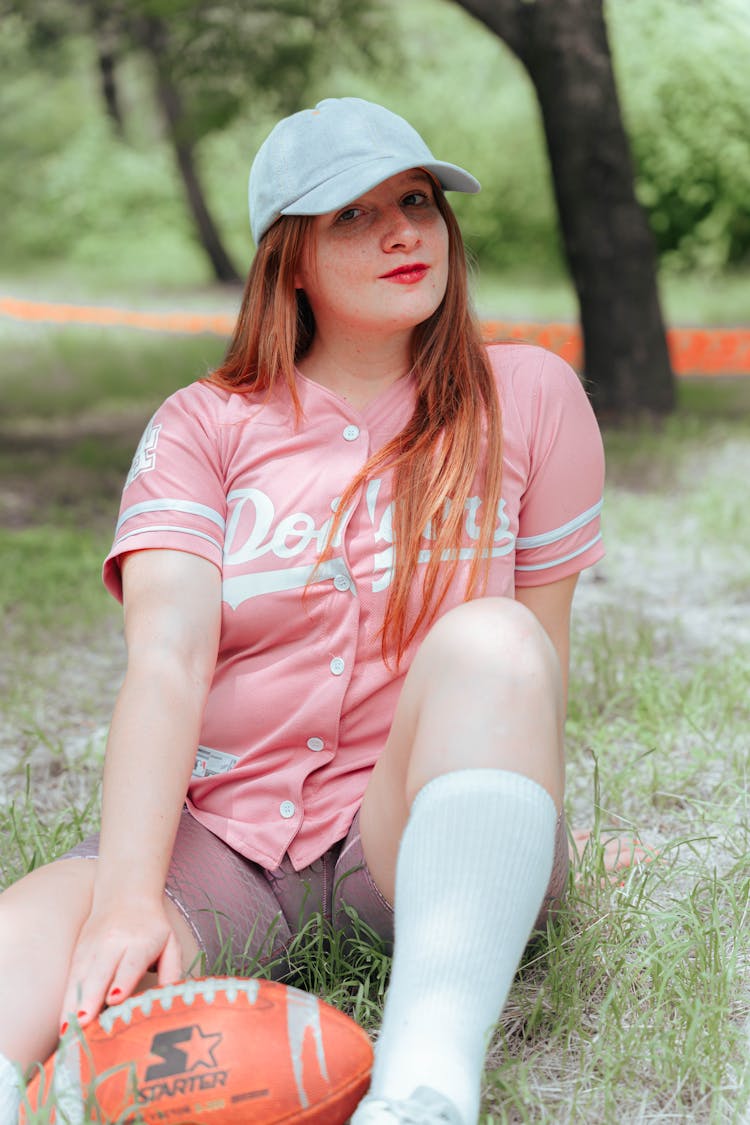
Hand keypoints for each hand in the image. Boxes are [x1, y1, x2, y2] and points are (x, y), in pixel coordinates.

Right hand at [59, 897, 182, 1033]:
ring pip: (81, 977)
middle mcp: (114, 943)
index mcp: (140, 942)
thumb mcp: (170, 944)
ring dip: (73, 1003)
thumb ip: (172, 972)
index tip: (114, 999)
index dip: (123, 981)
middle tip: (83, 1022)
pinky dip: (66, 999)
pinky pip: (72, 977)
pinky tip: (64, 1021)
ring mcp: (93, 947)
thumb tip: (170, 1002)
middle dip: (91, 997)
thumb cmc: (152, 927)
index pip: (130, 963)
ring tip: (68, 1030)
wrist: (124, 892)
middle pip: (101, 972)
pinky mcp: (79, 952)